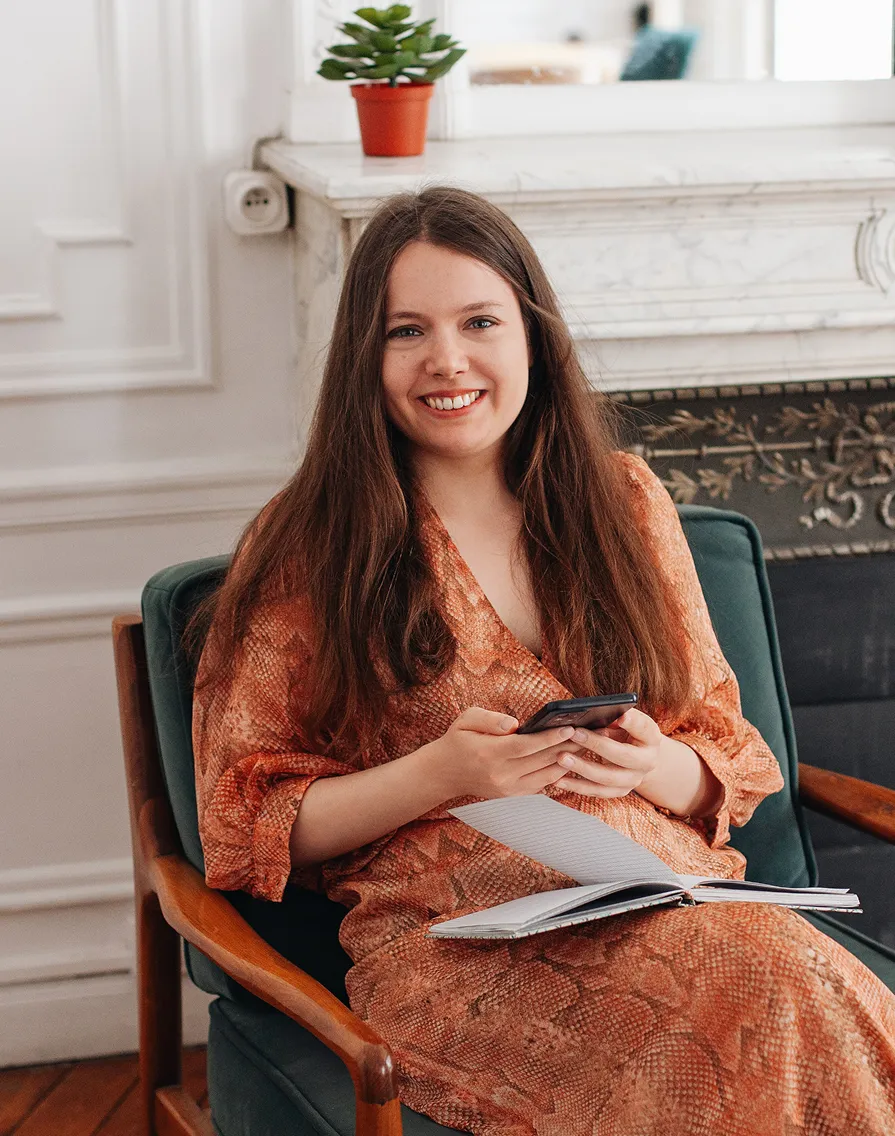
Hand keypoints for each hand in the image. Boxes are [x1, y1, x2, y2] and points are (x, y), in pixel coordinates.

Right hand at [426, 706, 584, 800]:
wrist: (445, 773)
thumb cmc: (458, 740)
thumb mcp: (466, 720)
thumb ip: (489, 719)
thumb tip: (513, 724)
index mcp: (489, 754)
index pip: (526, 746)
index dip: (550, 737)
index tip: (571, 728)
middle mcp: (501, 775)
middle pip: (542, 761)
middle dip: (570, 746)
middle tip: (593, 734)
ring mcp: (509, 789)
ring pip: (547, 775)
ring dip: (570, 760)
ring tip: (589, 745)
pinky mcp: (514, 795)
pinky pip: (542, 784)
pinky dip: (559, 772)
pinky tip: (573, 759)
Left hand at [553, 707, 661, 798]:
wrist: (639, 758)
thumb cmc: (627, 733)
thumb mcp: (625, 722)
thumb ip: (614, 718)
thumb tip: (592, 715)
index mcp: (650, 738)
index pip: (644, 728)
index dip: (633, 722)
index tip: (621, 716)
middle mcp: (647, 762)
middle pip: (622, 756)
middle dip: (597, 744)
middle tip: (574, 734)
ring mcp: (634, 780)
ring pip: (607, 778)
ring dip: (582, 768)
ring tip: (561, 758)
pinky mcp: (620, 791)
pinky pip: (597, 791)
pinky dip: (576, 786)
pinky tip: (558, 780)